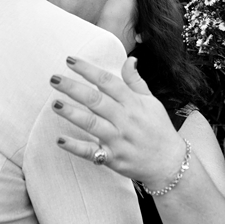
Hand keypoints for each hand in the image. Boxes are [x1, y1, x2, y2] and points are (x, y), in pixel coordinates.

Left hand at [50, 56, 185, 189]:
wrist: (170, 163)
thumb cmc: (159, 130)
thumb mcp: (152, 102)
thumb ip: (136, 82)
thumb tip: (129, 60)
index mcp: (133, 103)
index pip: (108, 81)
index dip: (88, 70)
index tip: (70, 61)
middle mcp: (125, 119)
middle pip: (96, 100)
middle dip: (73, 88)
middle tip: (54, 79)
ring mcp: (118, 139)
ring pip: (92, 123)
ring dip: (72, 113)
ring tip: (55, 104)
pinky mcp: (113, 158)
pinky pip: (92, 152)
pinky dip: (76, 146)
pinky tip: (60, 139)